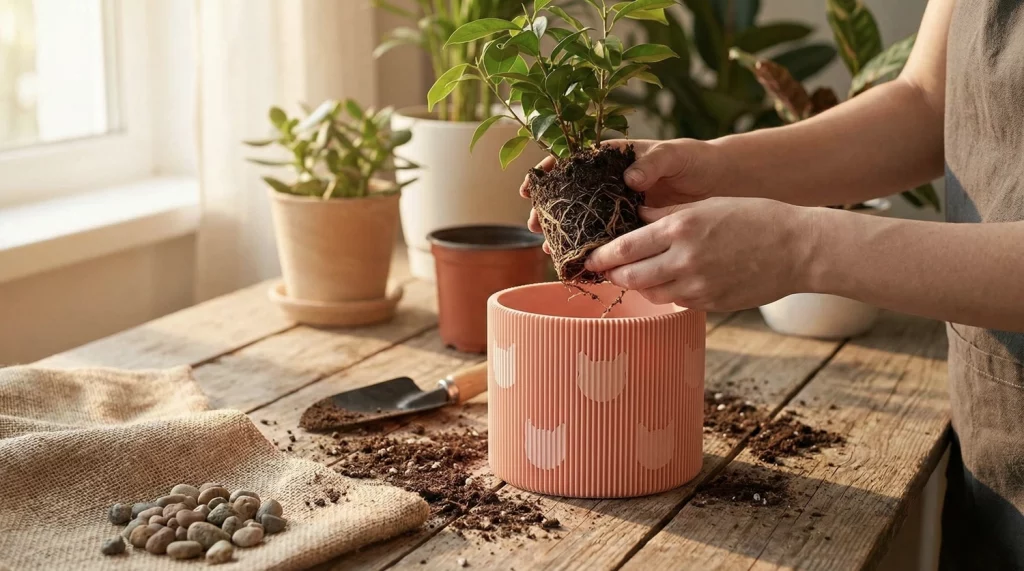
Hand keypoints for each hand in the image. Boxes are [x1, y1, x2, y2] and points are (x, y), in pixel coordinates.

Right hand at [519, 138, 721, 244]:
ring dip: (562, 234)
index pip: (573, 161)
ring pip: (582, 220)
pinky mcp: (631, 229)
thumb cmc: (696, 160)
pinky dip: (590, 251)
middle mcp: (610, 183)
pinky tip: (576, 263)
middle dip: (548, 209)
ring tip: (547, 248)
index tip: (533, 185)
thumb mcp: (676, 154)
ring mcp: (618, 207)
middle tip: (533, 224)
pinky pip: (606, 240)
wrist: (719, 184)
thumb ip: (654, 162)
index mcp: (615, 159)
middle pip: (569, 195)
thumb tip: (630, 177)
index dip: (549, 172)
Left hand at [585, 197, 818, 311]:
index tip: (587, 258)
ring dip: (639, 285)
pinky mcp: (710, 304)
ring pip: (651, 293)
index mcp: (680, 228)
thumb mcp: (708, 205)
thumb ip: (668, 214)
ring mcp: (698, 286)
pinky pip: (677, 301)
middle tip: (604, 271)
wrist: (799, 249)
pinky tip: (670, 281)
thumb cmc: (756, 218)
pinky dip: (667, 292)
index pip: (625, 247)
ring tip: (633, 276)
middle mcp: (684, 259)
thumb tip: (637, 216)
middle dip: (614, 275)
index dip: (601, 256)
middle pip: (630, 276)